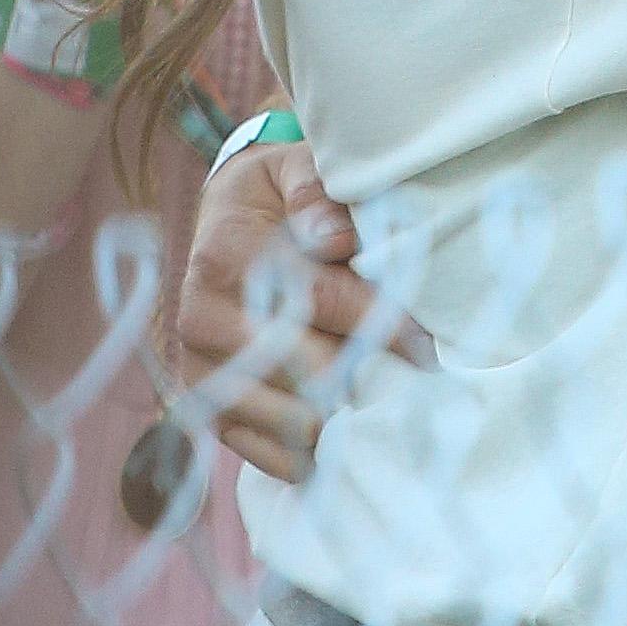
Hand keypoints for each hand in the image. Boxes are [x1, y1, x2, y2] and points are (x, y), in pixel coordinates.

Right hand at [176, 137, 405, 483]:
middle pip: (304, 366)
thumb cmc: (277, 198)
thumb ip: (317, 196)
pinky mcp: (201, 401)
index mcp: (226, 255)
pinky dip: (303, 455)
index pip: (317, 300)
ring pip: (285, 414)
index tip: (429, 347)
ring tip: (383, 413)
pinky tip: (341, 444)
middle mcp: (200, 315)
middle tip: (415, 388)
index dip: (381, 322)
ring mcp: (197, 365)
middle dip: (365, 375)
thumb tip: (337, 238)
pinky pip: (255, 447)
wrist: (223, 217)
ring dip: (340, 418)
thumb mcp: (294, 170)